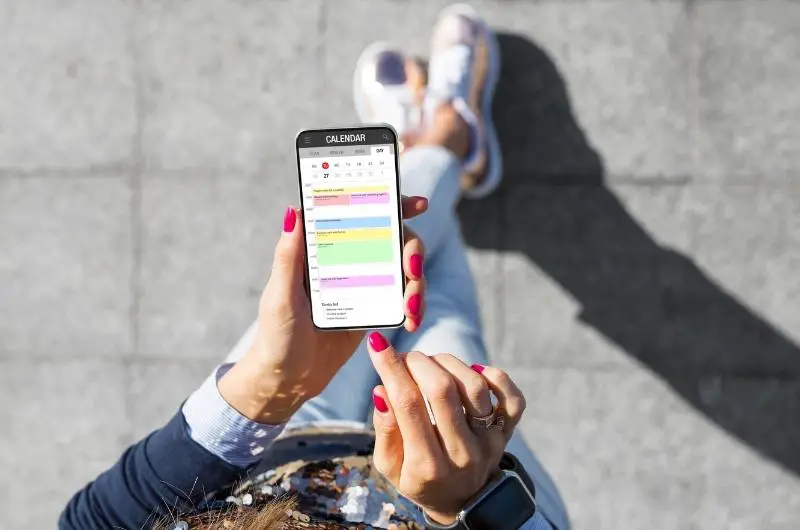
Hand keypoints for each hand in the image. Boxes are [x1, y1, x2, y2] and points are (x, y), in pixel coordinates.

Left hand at [218, 198, 427, 423]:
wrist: (288, 379)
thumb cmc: (276, 336)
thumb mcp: (281, 296)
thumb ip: (288, 256)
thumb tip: (295, 210)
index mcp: (321, 248)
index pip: (359, 213)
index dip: (391, 203)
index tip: (418, 203)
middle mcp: (345, 258)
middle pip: (393, 238)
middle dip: (413, 250)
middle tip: (413, 270)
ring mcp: (363, 282)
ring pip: (403, 267)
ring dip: (417, 283)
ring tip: (412, 310)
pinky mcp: (373, 307)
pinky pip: (403, 296)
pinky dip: (413, 305)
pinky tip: (411, 320)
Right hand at [367, 332, 526, 524]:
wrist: (462, 502)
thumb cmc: (419, 478)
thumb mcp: (390, 466)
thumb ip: (385, 430)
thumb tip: (382, 390)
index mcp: (426, 465)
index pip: (408, 404)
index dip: (391, 368)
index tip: (378, 344)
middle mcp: (462, 453)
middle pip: (442, 390)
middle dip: (418, 362)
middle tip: (407, 358)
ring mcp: (489, 442)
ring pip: (474, 386)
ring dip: (448, 362)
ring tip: (432, 364)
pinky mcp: (507, 432)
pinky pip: (512, 397)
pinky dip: (494, 375)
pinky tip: (472, 371)